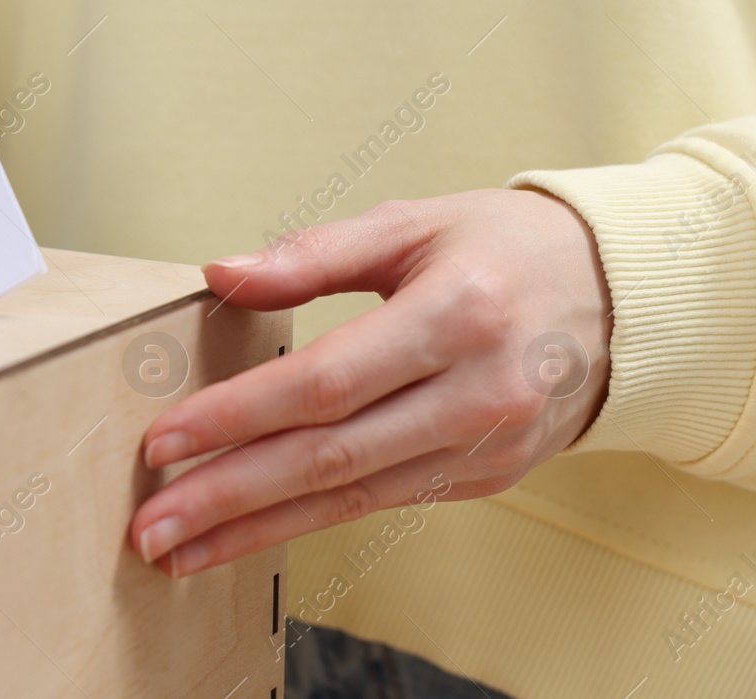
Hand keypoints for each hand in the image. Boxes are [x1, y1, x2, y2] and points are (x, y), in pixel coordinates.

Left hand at [128, 190, 610, 577]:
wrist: (622, 300)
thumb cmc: (502, 247)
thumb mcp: (412, 224)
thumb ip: (312, 254)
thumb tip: (219, 273)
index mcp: (457, 315)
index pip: (325, 382)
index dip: (238, 416)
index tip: (164, 439)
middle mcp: (476, 393)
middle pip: (329, 456)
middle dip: (230, 495)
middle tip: (150, 524)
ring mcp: (485, 447)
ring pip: (349, 496)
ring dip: (254, 529)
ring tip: (177, 548)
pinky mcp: (483, 478)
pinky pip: (379, 502)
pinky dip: (305, 523)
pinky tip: (247, 534)